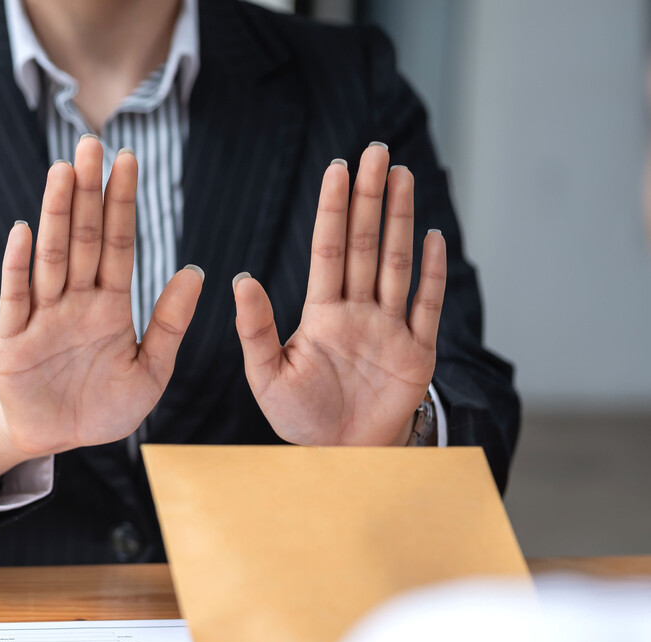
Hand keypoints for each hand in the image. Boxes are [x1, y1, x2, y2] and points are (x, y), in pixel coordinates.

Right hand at [0, 136, 202, 495]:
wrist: (59, 441)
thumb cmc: (105, 407)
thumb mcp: (150, 371)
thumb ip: (169, 324)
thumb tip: (196, 273)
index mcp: (110, 306)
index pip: (118, 244)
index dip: (122, 203)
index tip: (127, 160)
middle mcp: (75, 301)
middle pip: (83, 238)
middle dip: (88, 192)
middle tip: (90, 144)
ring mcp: (42, 317)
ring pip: (51, 257)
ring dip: (57, 214)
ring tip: (62, 171)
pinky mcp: (13, 340)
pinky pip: (16, 297)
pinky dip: (18, 266)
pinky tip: (23, 230)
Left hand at [233, 143, 446, 446]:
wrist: (338, 458)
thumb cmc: (299, 418)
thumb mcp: (267, 375)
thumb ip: (256, 328)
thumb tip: (241, 279)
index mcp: (322, 314)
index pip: (328, 249)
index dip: (333, 208)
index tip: (338, 167)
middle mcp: (357, 312)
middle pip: (365, 244)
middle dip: (371, 198)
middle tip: (376, 151)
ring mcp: (390, 328)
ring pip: (397, 263)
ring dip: (400, 220)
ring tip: (402, 175)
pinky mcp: (417, 353)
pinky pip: (427, 306)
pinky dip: (432, 273)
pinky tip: (432, 236)